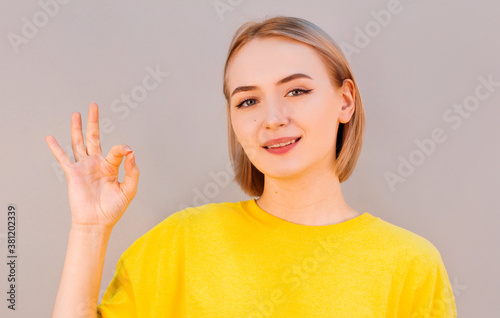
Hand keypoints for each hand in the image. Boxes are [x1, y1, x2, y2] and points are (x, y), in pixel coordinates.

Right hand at [45, 102, 139, 227]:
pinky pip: (63, 158)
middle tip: (93, 106)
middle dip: (93, 122)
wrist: (97, 222)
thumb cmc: (113, 209)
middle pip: (94, 137)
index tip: (128, 151)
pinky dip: (56, 148)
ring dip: (77, 128)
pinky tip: (50, 138)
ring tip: (76, 114)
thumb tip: (131, 152)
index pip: (117, 150)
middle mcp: (96, 163)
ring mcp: (84, 167)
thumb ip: (132, 171)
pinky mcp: (73, 174)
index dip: (123, 149)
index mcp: (111, 166)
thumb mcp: (129, 189)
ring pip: (78, 143)